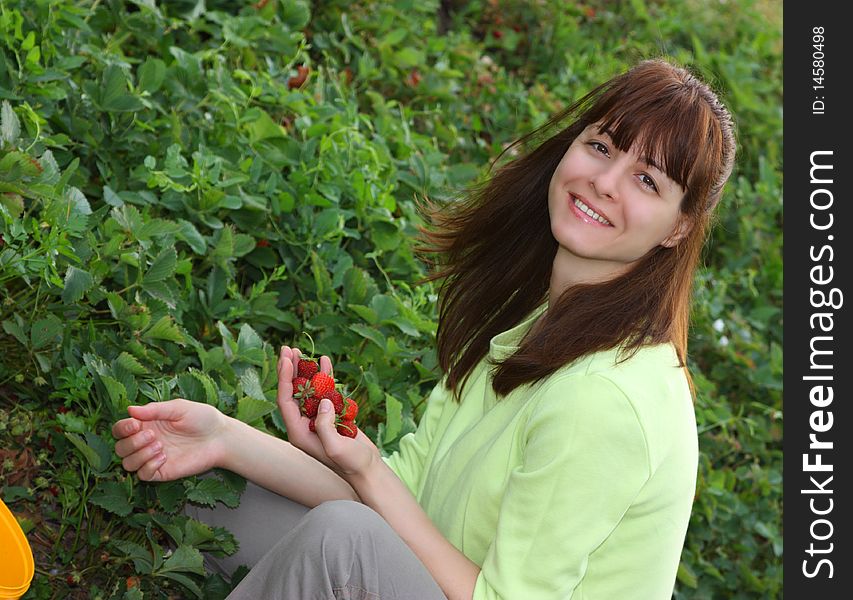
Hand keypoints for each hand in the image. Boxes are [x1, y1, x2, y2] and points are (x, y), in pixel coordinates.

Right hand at [112, 399, 226, 481]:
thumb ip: (155, 409)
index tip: (136, 424)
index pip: (120, 429)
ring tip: (160, 446)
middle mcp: (146, 441)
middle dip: (131, 442)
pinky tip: (164, 457)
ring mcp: (153, 457)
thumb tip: (129, 409)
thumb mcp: (179, 408)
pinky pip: (142, 475)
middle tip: (153, 436)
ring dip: (139, 455)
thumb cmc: (202, 419)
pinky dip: (148, 467)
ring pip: (127, 463)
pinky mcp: (162, 471)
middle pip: (120, 447)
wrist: (220, 438)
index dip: (122, 428)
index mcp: (147, 424)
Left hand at [277, 346, 379, 478]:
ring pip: (308, 389)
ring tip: (301, 352)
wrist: (368, 469)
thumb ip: (325, 426)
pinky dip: (324, 376)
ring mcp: (318, 418)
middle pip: (293, 392)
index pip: (286, 401)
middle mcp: (304, 424)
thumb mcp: (335, 448)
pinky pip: (325, 391)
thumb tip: (323, 402)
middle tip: (288, 349)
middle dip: (290, 370)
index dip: (284, 379)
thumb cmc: (351, 464)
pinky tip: (324, 361)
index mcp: (299, 432)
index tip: (285, 359)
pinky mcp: (332, 414)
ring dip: (304, 370)